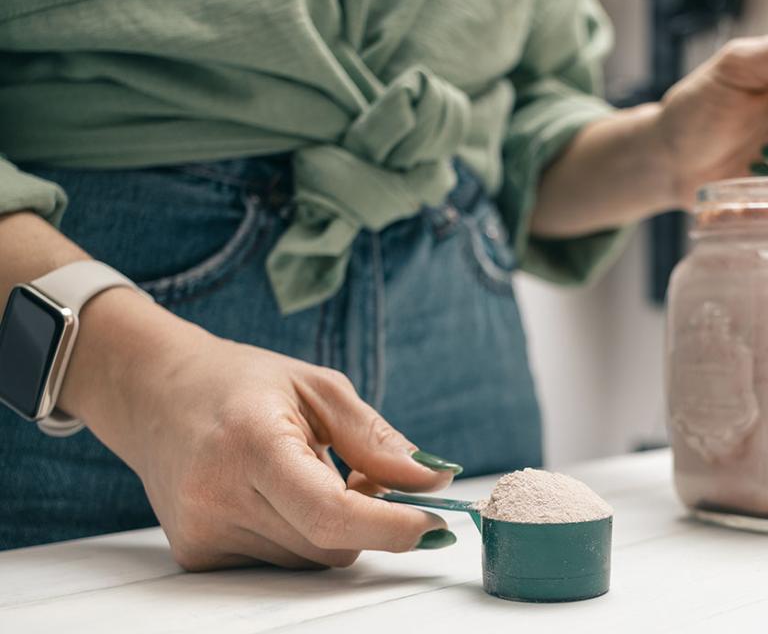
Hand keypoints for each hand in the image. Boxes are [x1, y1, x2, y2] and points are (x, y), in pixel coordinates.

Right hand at [66, 291, 458, 570]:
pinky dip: (298, 535)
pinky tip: (278, 494)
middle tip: (367, 475)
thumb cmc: (241, 382)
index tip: (434, 523)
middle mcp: (218, 493)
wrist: (153, 393)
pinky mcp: (195, 553)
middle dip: (369, 520)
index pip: (332, 513)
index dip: (392, 527)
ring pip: (308, 560)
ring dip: (332, 528)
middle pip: (330, 543)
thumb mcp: (319, 388)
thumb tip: (435, 480)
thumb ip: (377, 440)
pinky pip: (278, 563)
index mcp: (252, 442)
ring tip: (310, 472)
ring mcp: (202, 530)